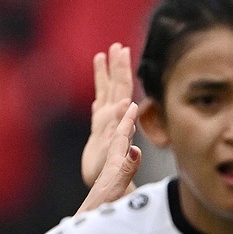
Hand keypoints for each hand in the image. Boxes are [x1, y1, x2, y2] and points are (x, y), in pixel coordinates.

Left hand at [76, 97, 141, 213]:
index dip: (127, 121)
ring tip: (129, 126)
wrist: (86, 224)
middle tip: (131, 108)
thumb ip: (126, 169)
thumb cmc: (102, 210)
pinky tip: (124, 156)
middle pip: (118, 140)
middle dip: (126, 123)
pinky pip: (119, 162)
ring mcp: (110, 177)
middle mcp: (111, 168)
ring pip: (119, 150)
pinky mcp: (111, 186)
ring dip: (124, 136)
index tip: (133, 105)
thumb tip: (135, 149)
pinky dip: (123, 153)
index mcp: (114, 165)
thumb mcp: (116, 188)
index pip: (121, 138)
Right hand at [82, 46, 139, 187]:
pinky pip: (100, 95)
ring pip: (109, 89)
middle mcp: (116, 120)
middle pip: (118, 89)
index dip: (122, 79)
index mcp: (120, 127)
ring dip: (108, 71)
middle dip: (118, 69)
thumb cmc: (116, 180)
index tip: (124, 59)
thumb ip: (126, 158)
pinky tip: (100, 65)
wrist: (111, 185)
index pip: (123, 100)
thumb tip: (132, 142)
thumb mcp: (120, 170)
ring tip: (107, 51)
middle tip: (118, 48)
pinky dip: (100, 80)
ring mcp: (109, 119)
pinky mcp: (101, 122)